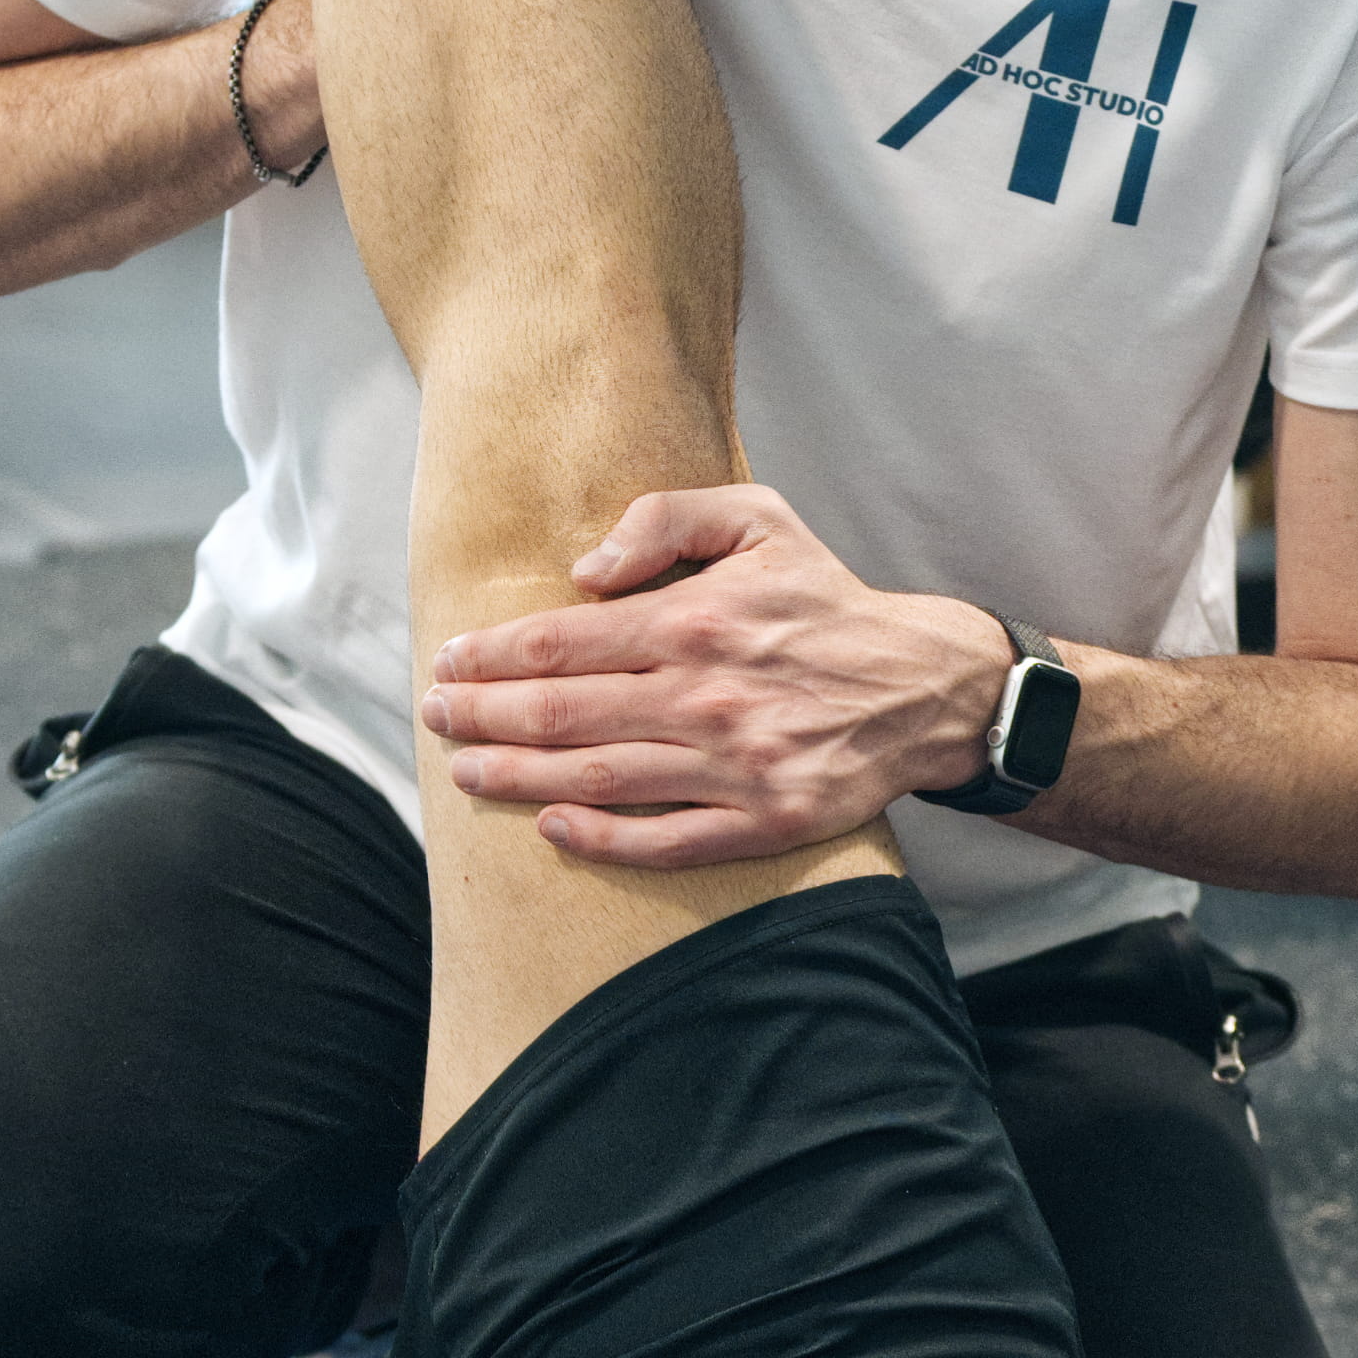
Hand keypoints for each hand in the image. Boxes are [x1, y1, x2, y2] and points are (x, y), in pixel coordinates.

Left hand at [425, 482, 1009, 864]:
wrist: (923, 685)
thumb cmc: (825, 600)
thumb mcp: (759, 518)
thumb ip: (665, 520)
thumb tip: (584, 571)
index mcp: (697, 619)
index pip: (563, 643)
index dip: (492, 657)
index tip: (449, 662)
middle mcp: (707, 695)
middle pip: (563, 715)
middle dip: (483, 716)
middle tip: (434, 716)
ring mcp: (734, 765)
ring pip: (598, 778)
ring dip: (518, 776)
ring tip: (465, 770)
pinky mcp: (762, 820)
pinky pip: (664, 839)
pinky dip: (600, 839)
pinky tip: (550, 826)